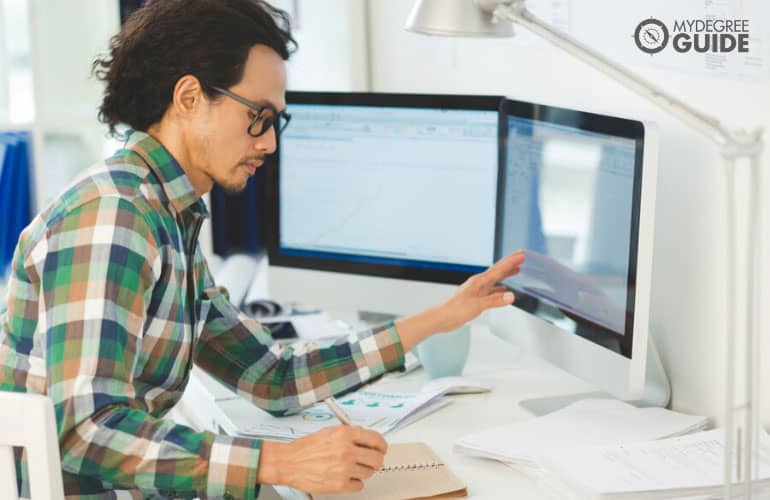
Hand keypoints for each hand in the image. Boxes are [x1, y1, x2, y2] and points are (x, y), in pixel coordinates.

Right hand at [257, 425, 386, 493]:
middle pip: (377, 459)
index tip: (381, 448)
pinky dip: (355, 483)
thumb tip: (366, 438)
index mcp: (345, 434)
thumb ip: (349, 434)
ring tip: (353, 468)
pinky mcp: (340, 485)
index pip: (375, 439)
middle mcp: (346, 451)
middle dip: (375, 460)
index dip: (381, 445)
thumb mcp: (329, 432)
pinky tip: (346, 477)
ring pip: (369, 473)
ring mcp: (344, 469)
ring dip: (364, 471)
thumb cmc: (305, 448)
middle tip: (370, 460)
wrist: (289, 463)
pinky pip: (359, 486)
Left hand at [433, 250, 524, 331]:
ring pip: (495, 280)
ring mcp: (477, 291)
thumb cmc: (453, 310)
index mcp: (478, 282)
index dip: (511, 261)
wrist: (441, 318)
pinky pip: (491, 291)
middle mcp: (478, 284)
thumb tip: (510, 296)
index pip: (498, 269)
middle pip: (497, 271)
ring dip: (506, 274)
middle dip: (510, 264)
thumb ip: (494, 300)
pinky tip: (504, 290)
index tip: (521, 255)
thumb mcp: (476, 305)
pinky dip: (500, 289)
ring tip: (516, 269)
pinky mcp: (476, 299)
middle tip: (521, 257)